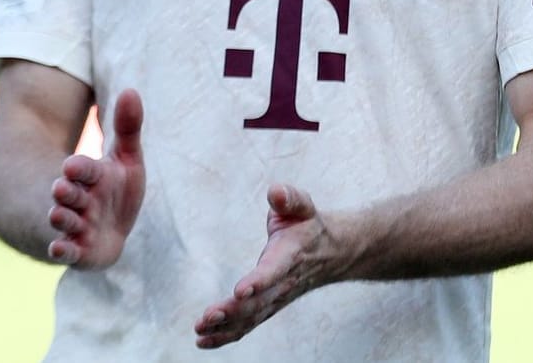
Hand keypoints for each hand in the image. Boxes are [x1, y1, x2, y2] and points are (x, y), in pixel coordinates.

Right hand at [47, 89, 143, 268]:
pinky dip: (62, 250)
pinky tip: (58, 249)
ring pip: (65, 220)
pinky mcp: (78, 251)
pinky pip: (68, 251)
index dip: (80, 168)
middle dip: (65, 191)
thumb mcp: (126, 159)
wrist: (104, 230)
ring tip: (57, 214)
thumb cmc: (115, 191)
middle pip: (69, 193)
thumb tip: (132, 90)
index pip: (84, 169)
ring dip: (61, 217)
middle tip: (61, 188)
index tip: (73, 166)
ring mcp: (76, 225)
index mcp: (91, 176)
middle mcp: (79, 200)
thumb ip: (128, 127)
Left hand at [193, 184, 334, 348]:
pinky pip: (248, 325)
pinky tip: (204, 341)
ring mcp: (276, 298)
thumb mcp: (303, 205)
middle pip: (259, 302)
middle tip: (208, 317)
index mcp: (291, 254)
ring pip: (251, 318)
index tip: (240, 291)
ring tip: (200, 331)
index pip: (275, 270)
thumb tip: (276, 192)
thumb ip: (289, 198)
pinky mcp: (268, 306)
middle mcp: (284, 282)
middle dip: (233, 311)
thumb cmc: (307, 224)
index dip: (259, 281)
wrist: (332, 252)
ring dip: (225, 327)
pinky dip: (226, 335)